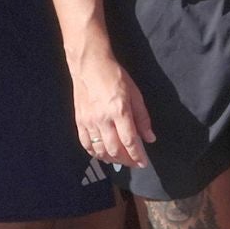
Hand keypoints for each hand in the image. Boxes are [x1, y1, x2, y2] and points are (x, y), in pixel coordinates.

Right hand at [72, 43, 154, 168]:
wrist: (89, 65)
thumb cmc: (114, 76)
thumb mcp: (135, 93)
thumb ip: (142, 117)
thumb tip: (150, 137)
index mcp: (119, 111)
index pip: (130, 141)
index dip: (137, 155)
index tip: (143, 163)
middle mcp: (103, 119)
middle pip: (115, 149)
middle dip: (126, 160)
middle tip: (134, 163)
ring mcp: (89, 121)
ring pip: (100, 150)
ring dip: (111, 159)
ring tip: (120, 160)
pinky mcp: (79, 121)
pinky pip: (86, 143)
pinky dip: (95, 153)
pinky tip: (102, 154)